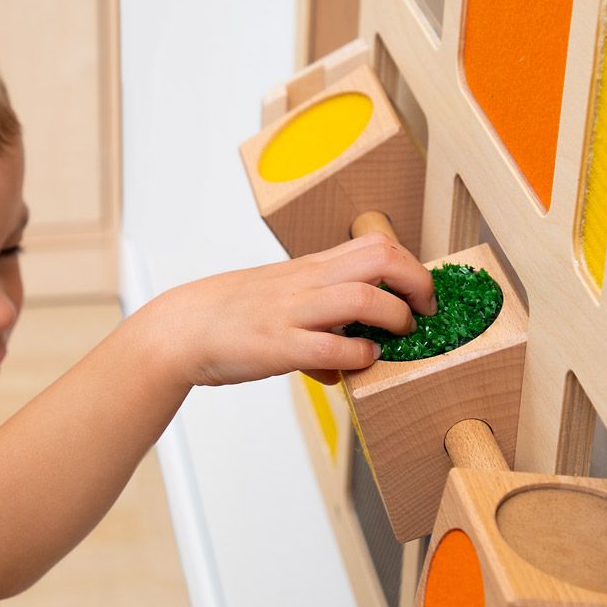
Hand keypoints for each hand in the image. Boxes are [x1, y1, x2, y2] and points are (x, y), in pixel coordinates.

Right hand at [145, 232, 435, 387]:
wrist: (181, 328)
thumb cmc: (229, 316)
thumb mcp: (280, 305)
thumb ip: (318, 326)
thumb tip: (342, 362)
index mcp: (309, 268)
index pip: (375, 244)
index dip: (410, 264)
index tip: (421, 292)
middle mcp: (306, 282)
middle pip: (381, 259)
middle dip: (417, 283)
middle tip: (426, 310)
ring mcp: (293, 312)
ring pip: (364, 297)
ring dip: (396, 317)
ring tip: (400, 335)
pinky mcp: (280, 346)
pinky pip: (333, 346)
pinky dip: (359, 354)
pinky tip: (362, 360)